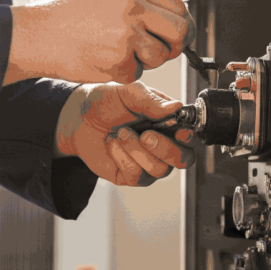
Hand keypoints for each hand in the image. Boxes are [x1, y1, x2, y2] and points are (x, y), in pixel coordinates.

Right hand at [7, 0, 192, 83]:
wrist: (37, 34)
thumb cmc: (67, 16)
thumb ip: (139, 2)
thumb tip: (171, 19)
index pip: (178, 7)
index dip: (182, 24)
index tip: (177, 35)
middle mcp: (133, 7)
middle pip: (180, 31)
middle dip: (174, 46)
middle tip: (159, 51)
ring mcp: (127, 33)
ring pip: (160, 55)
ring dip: (146, 61)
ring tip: (120, 53)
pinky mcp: (118, 59)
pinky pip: (137, 72)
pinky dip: (124, 72)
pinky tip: (104, 60)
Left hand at [55, 81, 196, 185]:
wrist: (79, 118)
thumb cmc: (107, 102)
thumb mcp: (129, 93)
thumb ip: (153, 101)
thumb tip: (176, 107)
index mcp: (169, 122)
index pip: (191, 136)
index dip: (189, 137)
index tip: (179, 131)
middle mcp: (163, 145)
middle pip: (184, 160)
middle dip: (165, 149)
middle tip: (146, 135)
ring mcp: (149, 162)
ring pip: (160, 170)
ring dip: (138, 151)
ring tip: (122, 134)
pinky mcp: (132, 175)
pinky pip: (137, 175)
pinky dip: (123, 158)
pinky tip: (114, 145)